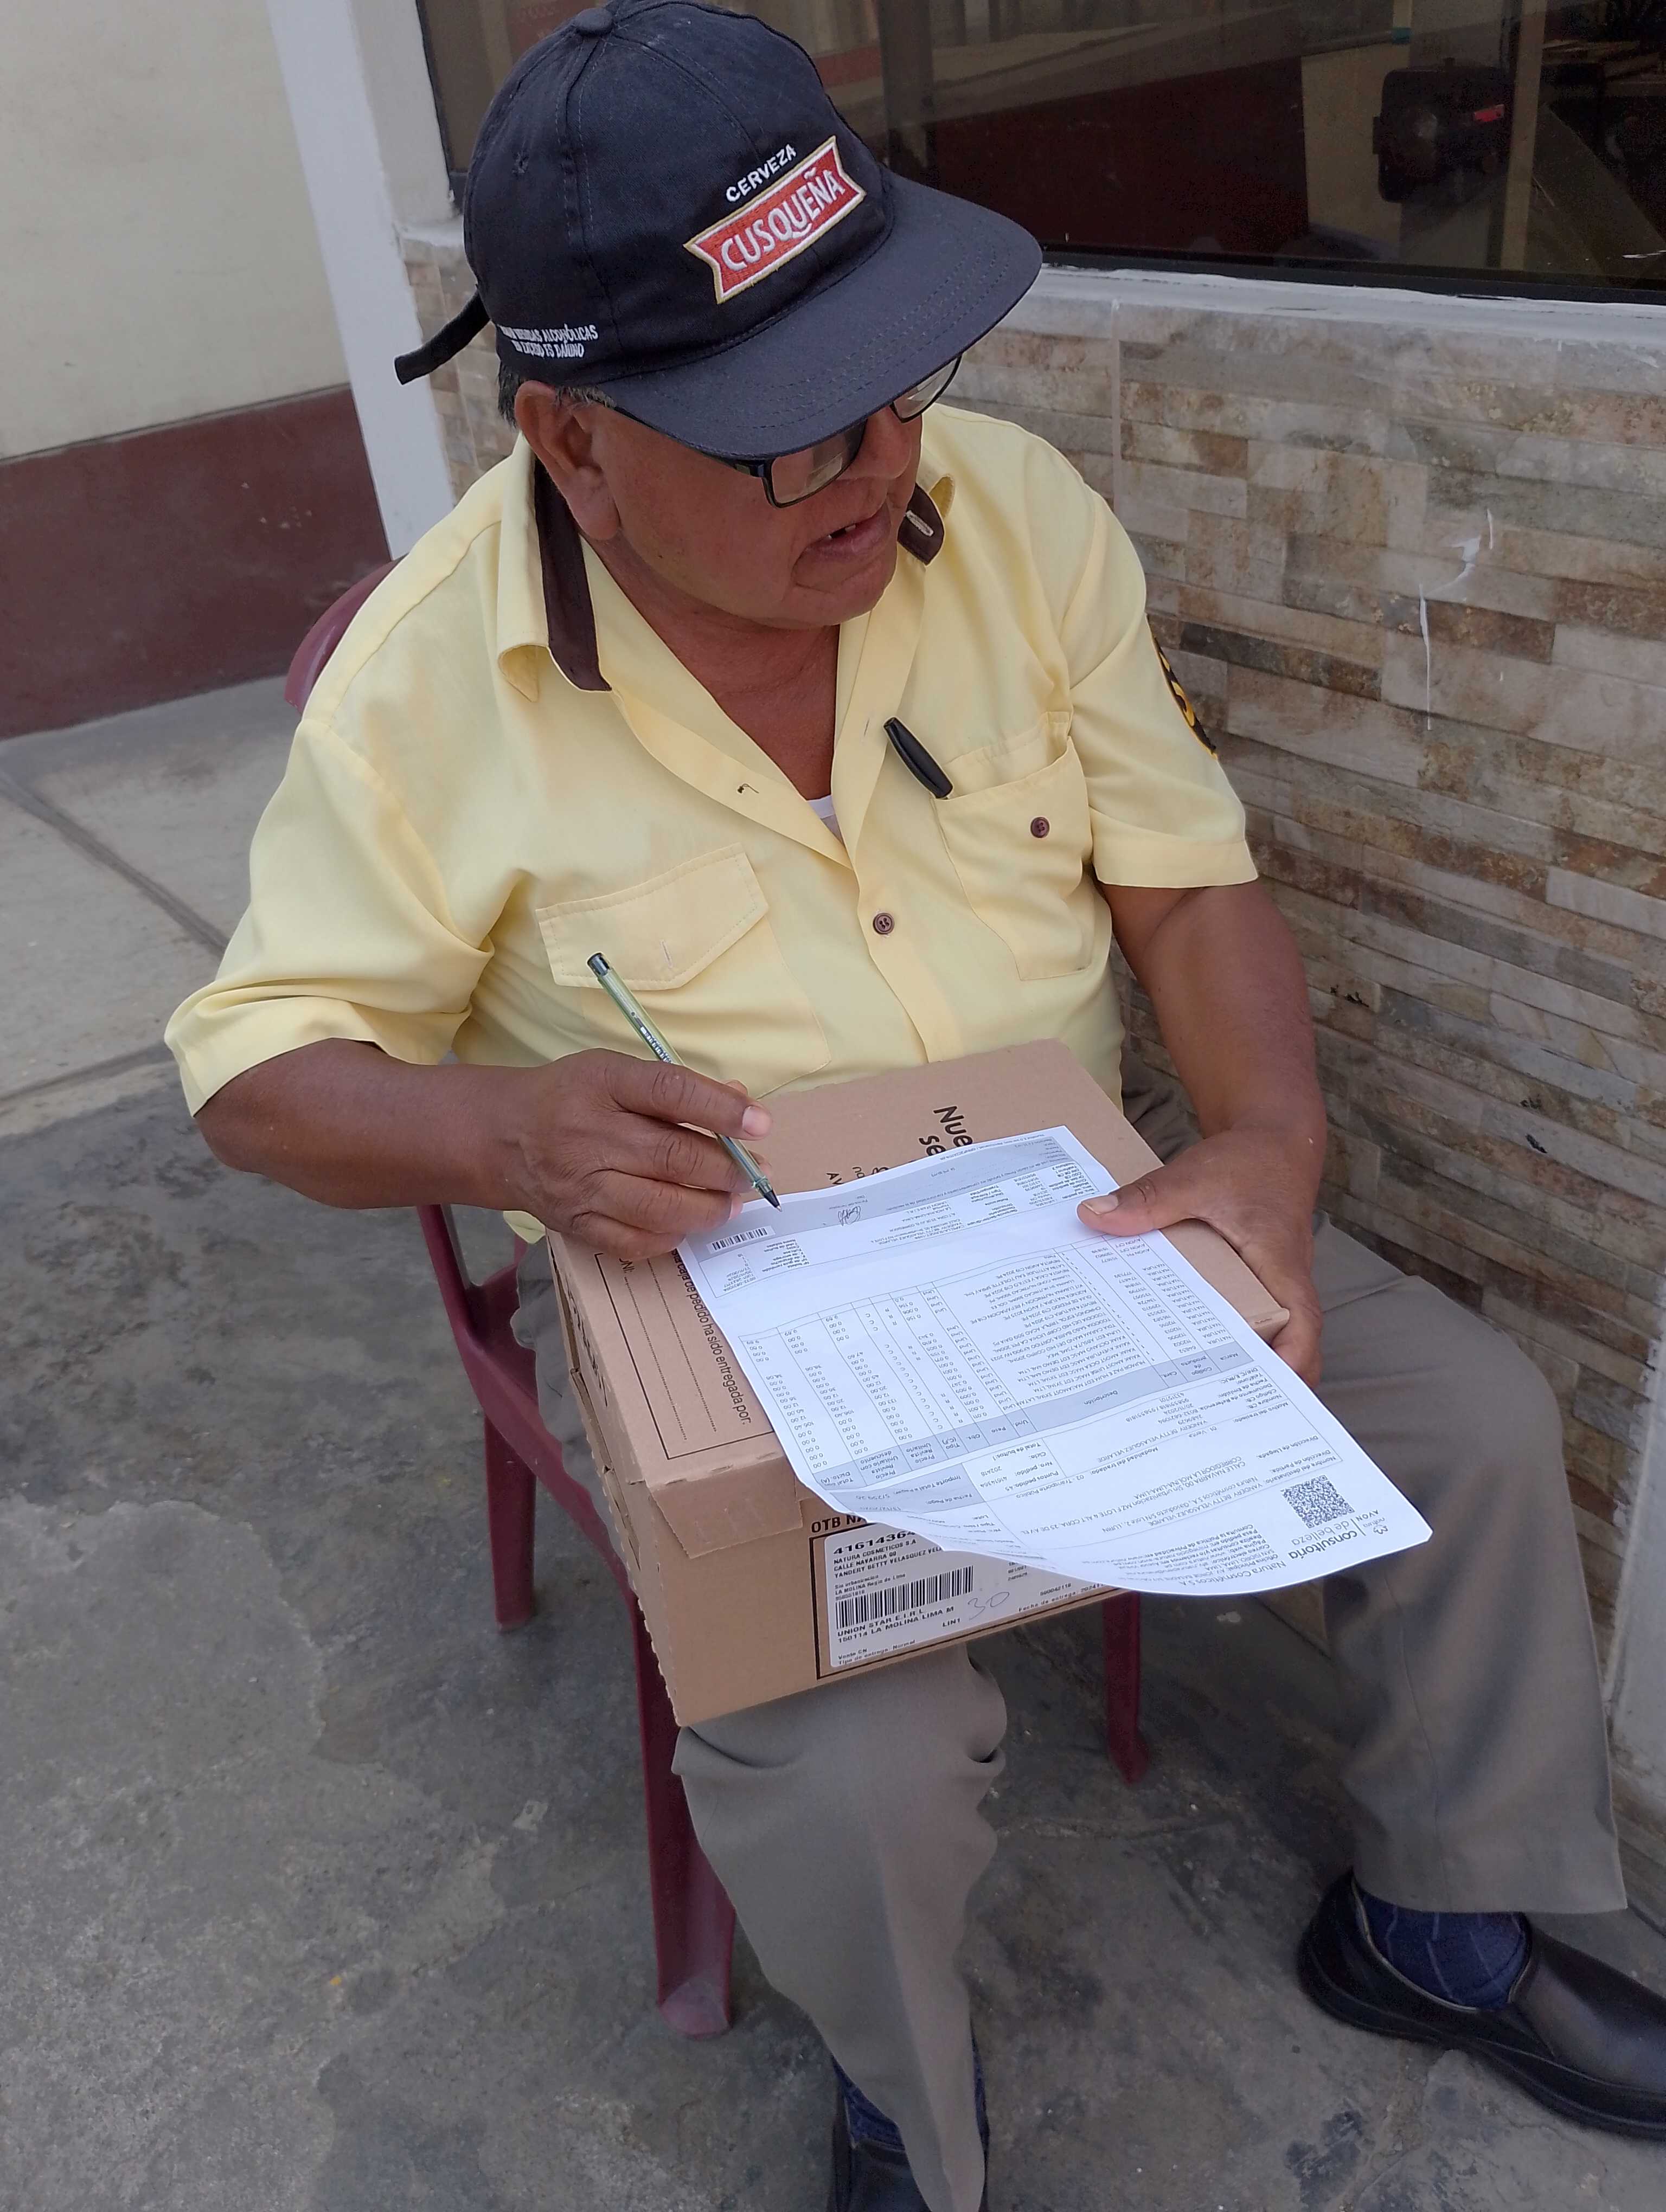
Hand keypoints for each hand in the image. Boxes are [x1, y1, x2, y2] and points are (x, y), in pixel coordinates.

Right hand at [497, 1051, 769, 1259]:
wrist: (501, 1136)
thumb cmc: (571, 1097)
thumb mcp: (615, 1073)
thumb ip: (676, 1088)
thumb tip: (741, 1104)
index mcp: (602, 1082)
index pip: (670, 1092)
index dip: (722, 1109)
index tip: (761, 1123)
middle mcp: (588, 1133)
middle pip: (671, 1156)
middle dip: (726, 1170)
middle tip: (755, 1174)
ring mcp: (580, 1184)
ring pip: (658, 1206)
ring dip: (708, 1208)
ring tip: (731, 1203)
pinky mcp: (575, 1223)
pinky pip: (632, 1242)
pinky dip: (670, 1237)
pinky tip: (687, 1224)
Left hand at [1077, 1122, 1323, 1383]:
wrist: (1275, 1141)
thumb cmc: (1249, 1161)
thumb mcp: (1195, 1176)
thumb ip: (1148, 1199)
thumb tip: (1094, 1216)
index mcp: (1283, 1267)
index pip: (1303, 1328)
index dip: (1290, 1365)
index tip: (1263, 1396)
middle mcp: (1286, 1286)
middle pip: (1290, 1351)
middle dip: (1260, 1388)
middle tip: (1210, 1417)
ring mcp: (1275, 1289)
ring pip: (1272, 1341)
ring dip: (1243, 1369)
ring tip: (1194, 1403)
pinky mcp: (1259, 1285)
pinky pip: (1251, 1322)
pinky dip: (1227, 1341)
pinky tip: (1184, 1354)